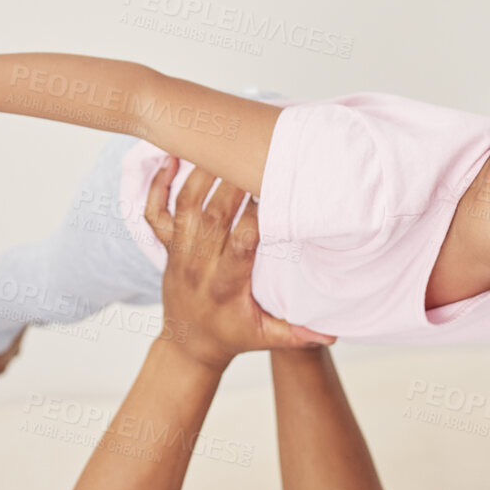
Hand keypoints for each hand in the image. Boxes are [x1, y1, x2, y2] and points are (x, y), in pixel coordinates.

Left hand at [143, 156, 333, 367]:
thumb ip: (297, 334)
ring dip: (202, 174)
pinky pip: (155, 210)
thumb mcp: (264, 338)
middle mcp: (199, 265)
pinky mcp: (166, 246)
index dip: (257, 216)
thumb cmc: (232, 336)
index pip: (242, 243)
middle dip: (231, 183)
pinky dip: (158, 182)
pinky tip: (172, 156)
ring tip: (221, 146)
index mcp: (226, 285)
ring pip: (186, 206)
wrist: (189, 344)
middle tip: (251, 153)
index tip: (274, 191)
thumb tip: (334, 335)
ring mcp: (179, 253)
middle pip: (213, 216)